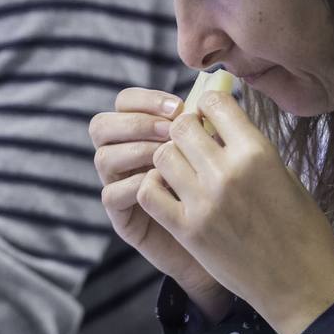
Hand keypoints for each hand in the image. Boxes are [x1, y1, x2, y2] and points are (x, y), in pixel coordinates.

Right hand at [90, 88, 231, 319]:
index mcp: (144, 134)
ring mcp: (120, 187)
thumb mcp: (221, 152)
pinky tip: (163, 184)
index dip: (145, 99)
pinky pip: (111, 194)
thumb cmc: (230, 193)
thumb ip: (209, 123)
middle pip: (101, 125)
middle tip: (170, 131)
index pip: (125, 102)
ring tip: (168, 155)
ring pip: (103, 156)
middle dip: (136, 122)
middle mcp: (125, 157)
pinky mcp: (123, 218)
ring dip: (135, 149)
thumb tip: (217, 87)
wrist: (233, 247)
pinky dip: (134, 184)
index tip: (178, 107)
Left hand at [146, 91, 333, 333]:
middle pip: (181, 127)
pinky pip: (149, 192)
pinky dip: (154, 187)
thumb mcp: (284, 175)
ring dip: (169, 158)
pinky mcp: (187, 230)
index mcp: (257, 152)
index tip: (209, 115)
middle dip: (185, 130)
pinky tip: (169, 192)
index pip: (215, 103)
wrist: (301, 285)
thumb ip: (249, 148)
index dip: (209, 105)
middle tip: (192, 144)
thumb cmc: (301, 229)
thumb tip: (220, 126)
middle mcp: (227, 172)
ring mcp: (203, 201)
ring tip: (182, 170)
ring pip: (162, 155)